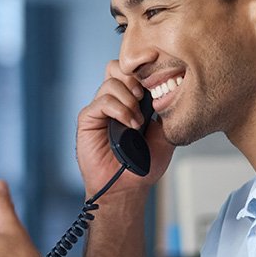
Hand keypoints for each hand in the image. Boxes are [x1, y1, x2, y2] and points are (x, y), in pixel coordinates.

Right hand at [77, 60, 173, 196]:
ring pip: (111, 82)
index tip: (158, 77)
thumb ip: (166, 111)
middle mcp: (113, 102)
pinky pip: (101, 102)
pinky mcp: (88, 120)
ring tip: (137, 121)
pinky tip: (129, 124)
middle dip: (134, 78)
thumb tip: (167, 90)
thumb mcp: (164, 134)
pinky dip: (119, 109)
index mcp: (130, 102)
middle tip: (144, 97)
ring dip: (129, 99)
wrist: (127, 188)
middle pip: (117, 68)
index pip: (132, 71)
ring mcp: (100, 110)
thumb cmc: (143, 166)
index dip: (143, 69)